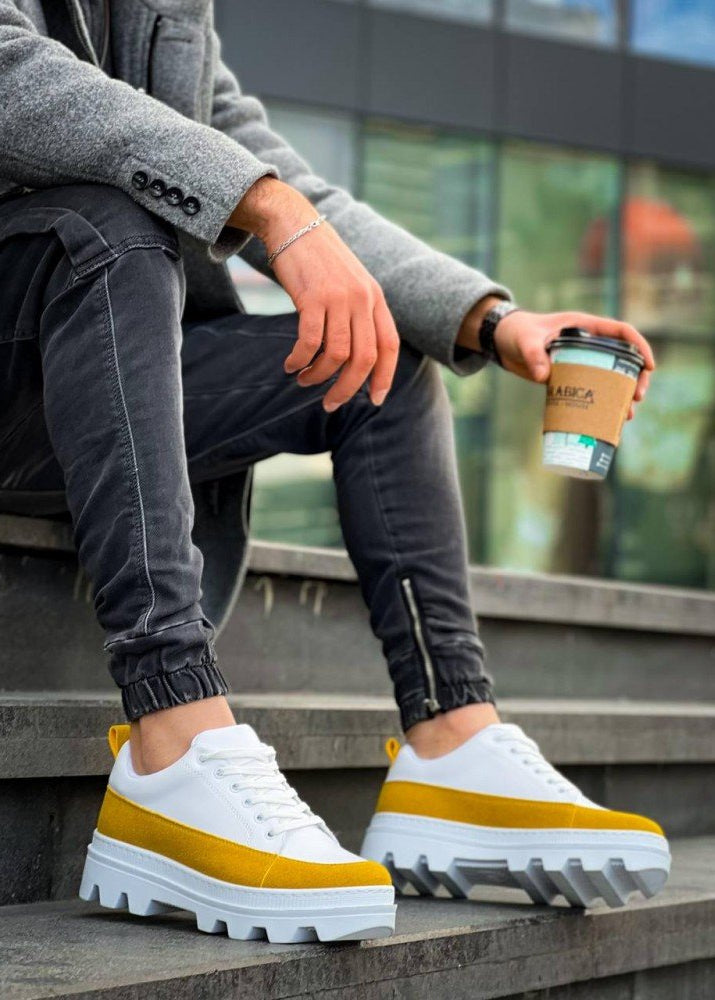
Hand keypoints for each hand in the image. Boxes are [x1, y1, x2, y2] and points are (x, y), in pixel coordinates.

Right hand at [229, 178, 399, 411]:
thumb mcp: (350, 284)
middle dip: (348, 389)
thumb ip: (359, 313)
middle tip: (330, 403)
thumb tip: (356, 356)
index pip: (389, 346)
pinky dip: (300, 360)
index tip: (375, 400)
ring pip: (337, 355)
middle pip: (364, 359)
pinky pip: (310, 342)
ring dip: (319, 376)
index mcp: (376, 298)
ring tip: (304, 380)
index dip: (384, 377)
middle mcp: (362, 299)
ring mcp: (339, 297)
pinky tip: (291, 365)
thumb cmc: (319, 260)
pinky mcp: (313, 296)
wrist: (293, 223)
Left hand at [494, 310, 653, 419]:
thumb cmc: (516, 333)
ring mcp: (581, 360)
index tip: (649, 366)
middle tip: (637, 398)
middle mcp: (588, 343)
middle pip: (623, 358)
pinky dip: (600, 405)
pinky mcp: (570, 376)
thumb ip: (533, 355)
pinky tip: (606, 422)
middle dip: (635, 378)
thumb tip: (543, 376)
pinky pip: (592, 389)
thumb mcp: (525, 341)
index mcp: (585, 326)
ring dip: (621, 396)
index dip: (639, 346)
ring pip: (610, 377)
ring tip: (627, 416)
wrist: (502, 342)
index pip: (621, 332)